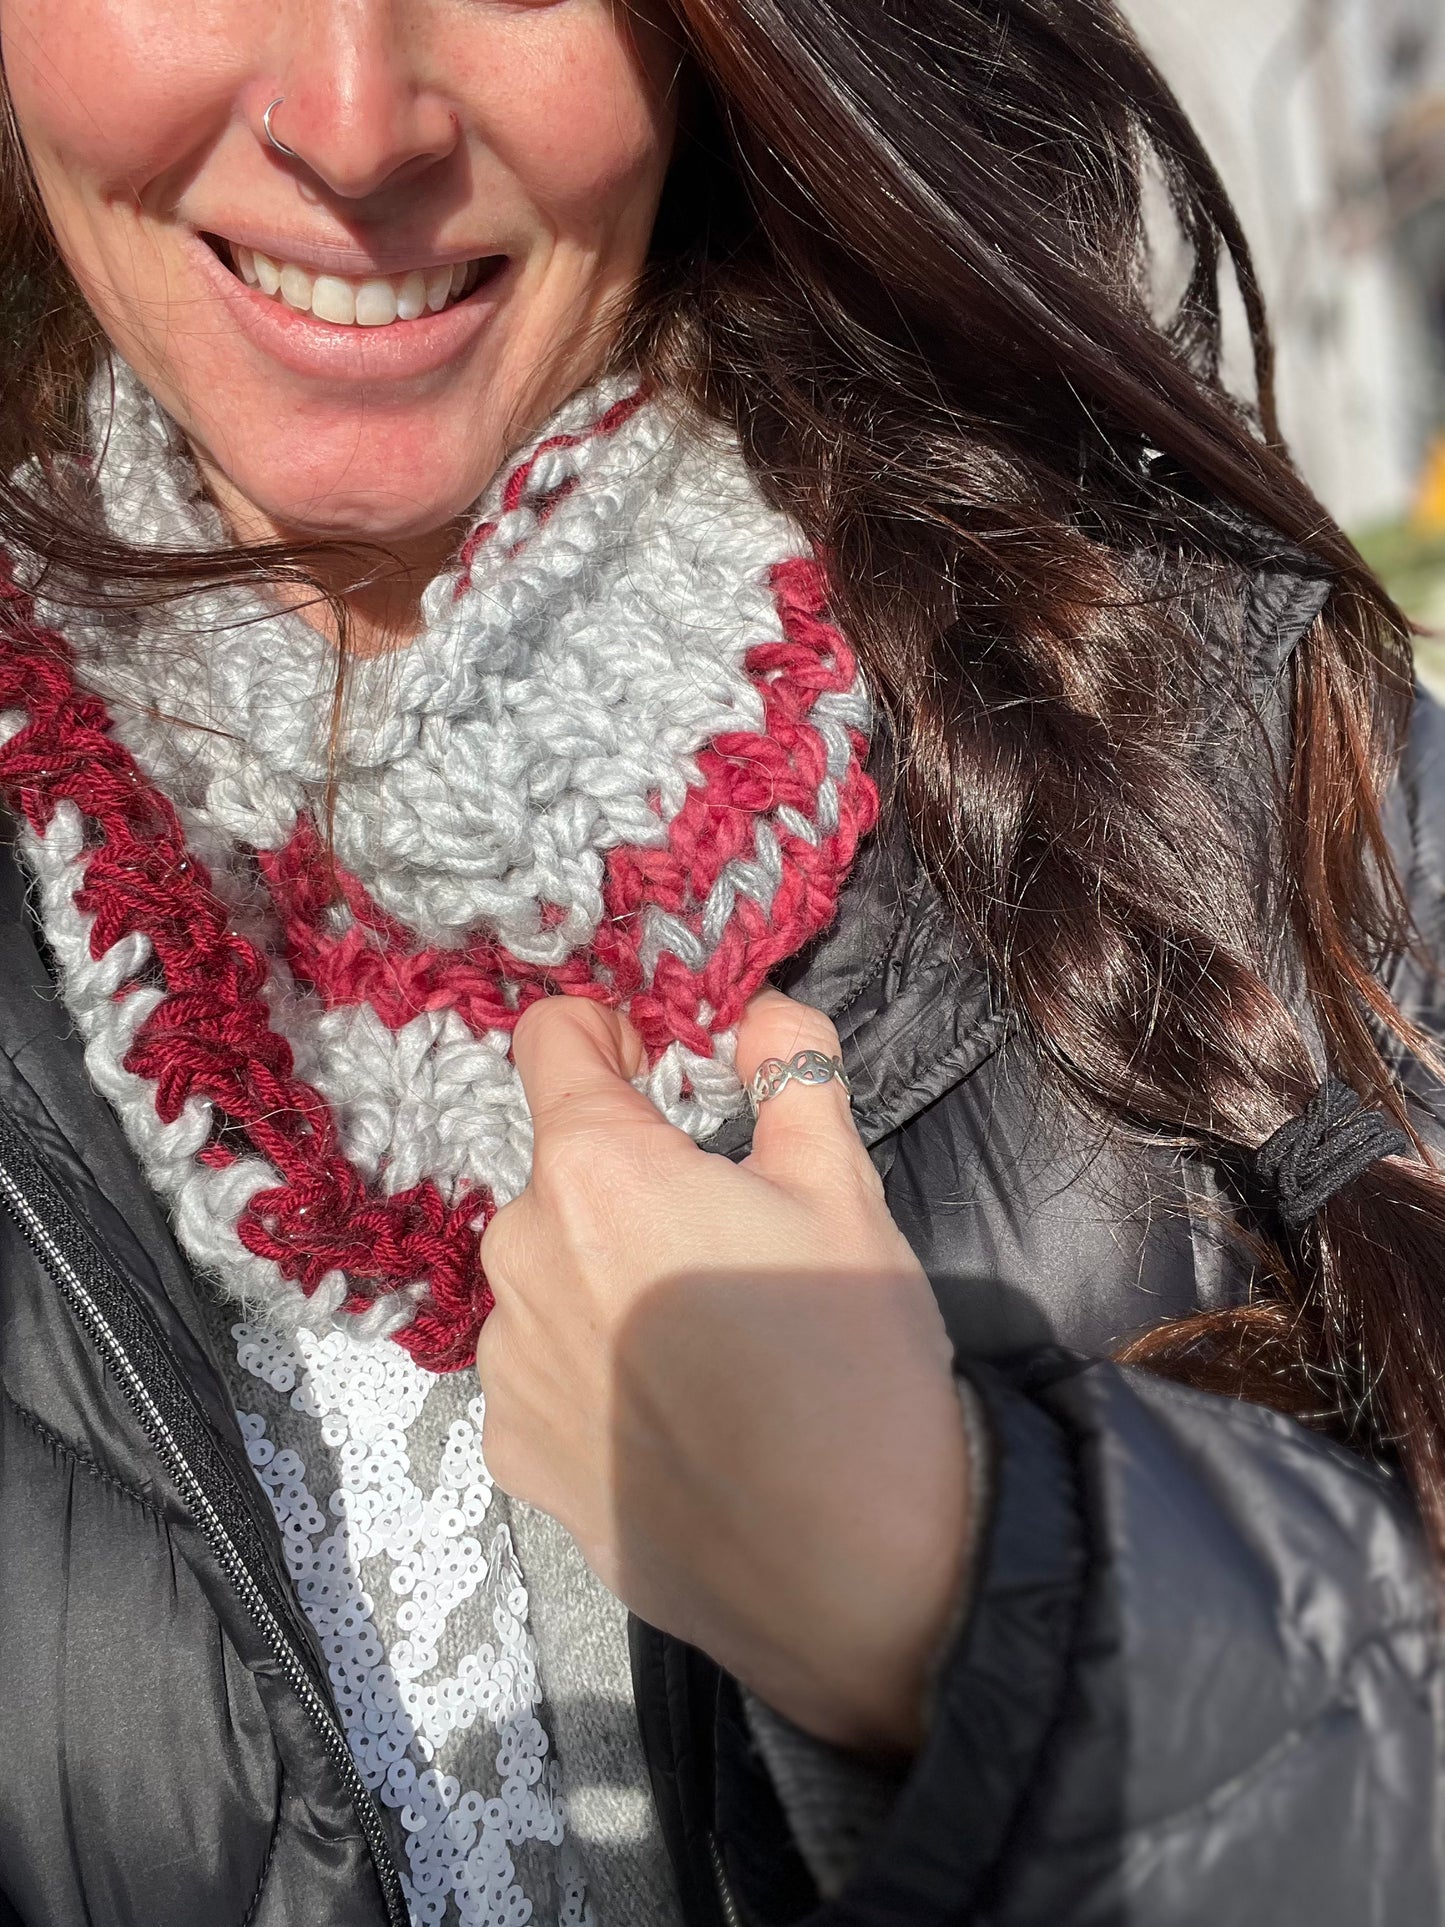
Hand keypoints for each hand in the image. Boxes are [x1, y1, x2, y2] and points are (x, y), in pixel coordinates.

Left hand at [476, 989, 972, 1754]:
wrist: (852, 1571)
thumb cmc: (851, 1354)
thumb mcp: (844, 1187)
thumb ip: (794, 1071)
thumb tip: (760, 1009)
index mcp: (594, 1168)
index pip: (550, 1038)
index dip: (605, 1032)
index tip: (655, 1064)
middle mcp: (520, 1254)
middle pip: (558, 1172)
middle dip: (625, 1177)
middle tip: (721, 1234)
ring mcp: (507, 1365)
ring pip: (546, 1273)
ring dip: (599, 1274)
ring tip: (699, 1341)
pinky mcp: (514, 1456)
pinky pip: (539, 1370)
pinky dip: (587, 1368)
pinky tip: (666, 1416)